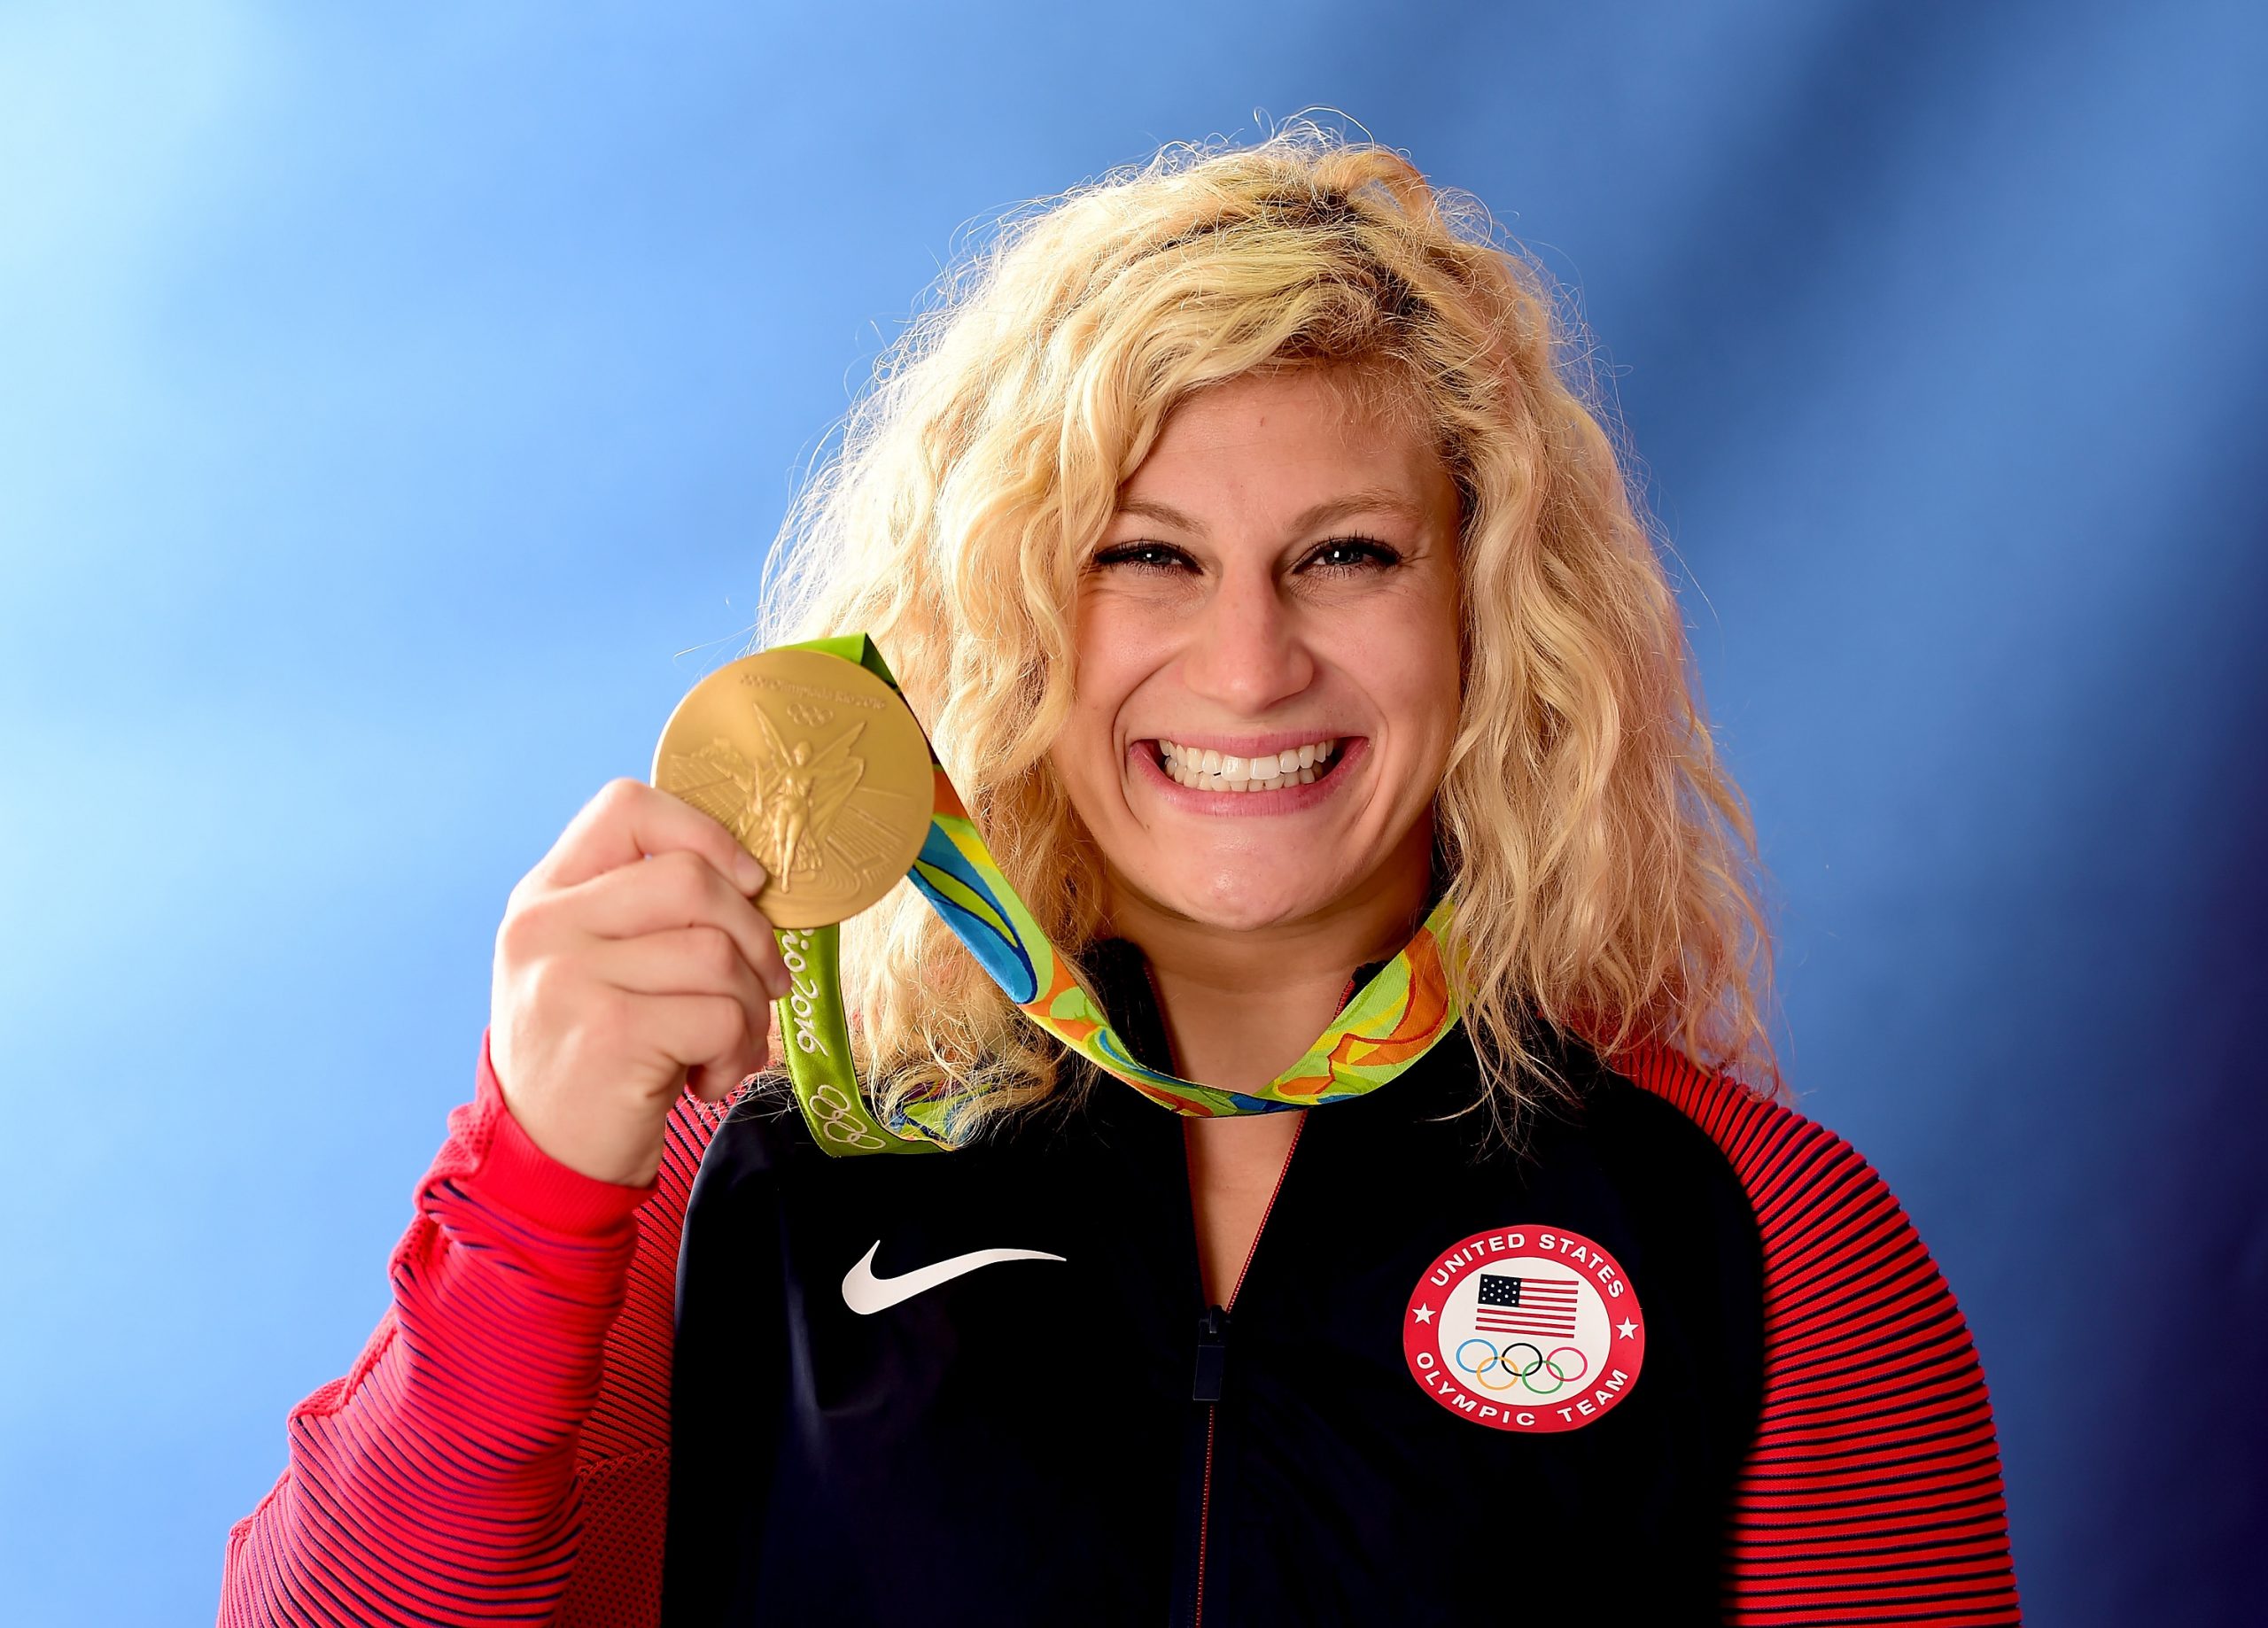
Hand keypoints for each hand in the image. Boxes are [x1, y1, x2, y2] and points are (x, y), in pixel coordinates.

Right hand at [488, 778, 790, 1185]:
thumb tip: (753, 878)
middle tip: (763, 985)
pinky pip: (721, 1016)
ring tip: (731, 1043)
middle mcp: (545, 926)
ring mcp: (570, 978)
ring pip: (718, 953)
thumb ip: (646, 909)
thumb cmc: (594, 1050)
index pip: (628, 806)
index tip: (746, 885)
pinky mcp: (609, 1034)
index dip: (705, 835)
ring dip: (752, 1007)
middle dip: (754, 935)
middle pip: (691, 879)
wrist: (546, 1160)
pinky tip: (708, 1079)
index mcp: (545, 894)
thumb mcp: (594, 962)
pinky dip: (738, 1053)